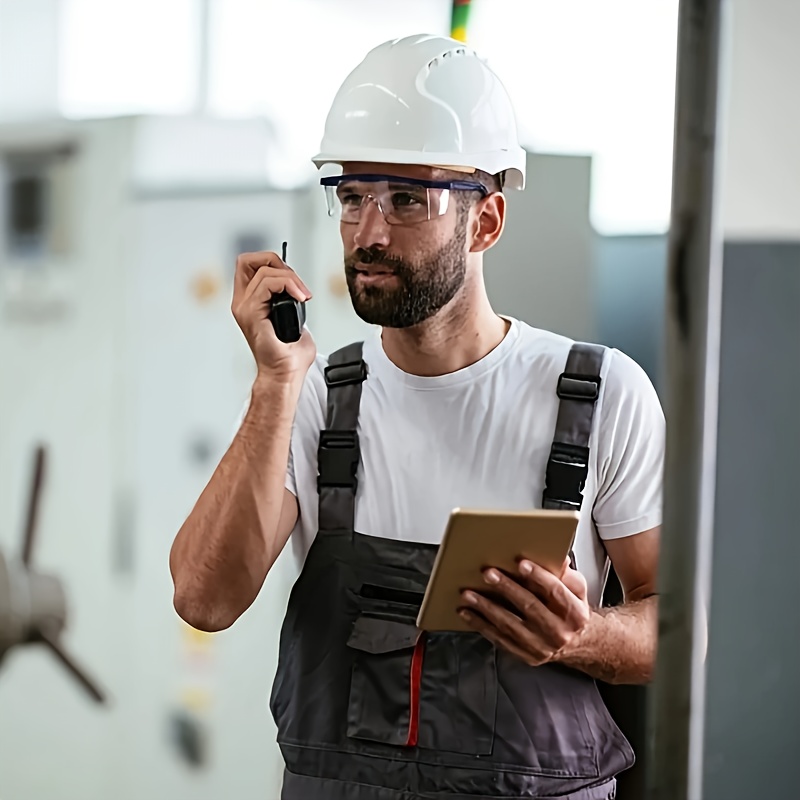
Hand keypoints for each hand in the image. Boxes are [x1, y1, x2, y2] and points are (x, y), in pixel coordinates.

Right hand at [232, 251, 316, 379]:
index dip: (273, 264)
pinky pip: (268, 283)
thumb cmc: (289, 356)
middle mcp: (243, 303)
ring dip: (291, 277)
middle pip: (249, 260)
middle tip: (297, 284)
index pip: (250, 266)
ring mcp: (245, 307)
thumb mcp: (294, 320)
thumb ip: (292, 303)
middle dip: (277, 263)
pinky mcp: (251, 313)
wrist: (285, 375)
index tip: (294, 282)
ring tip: (303, 295)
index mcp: (250, 304)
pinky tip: (301, 298)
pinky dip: (289, 284)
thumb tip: (301, 292)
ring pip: (265, 270)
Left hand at [458, 559, 590, 666]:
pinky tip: (468, 614)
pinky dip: (482, 626)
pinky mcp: (526, 656)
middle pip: (529, 607)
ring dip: (486, 608)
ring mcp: (541, 647)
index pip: (555, 591)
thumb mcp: (576, 590)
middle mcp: (559, 632)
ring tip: (469, 594)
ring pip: (510, 625)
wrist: (576, 644)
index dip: (538, 576)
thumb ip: (566, 574)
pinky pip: (500, 640)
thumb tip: (558, 556)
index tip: (521, 563)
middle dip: (506, 588)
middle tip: (488, 574)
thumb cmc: (571, 612)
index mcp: (574, 613)